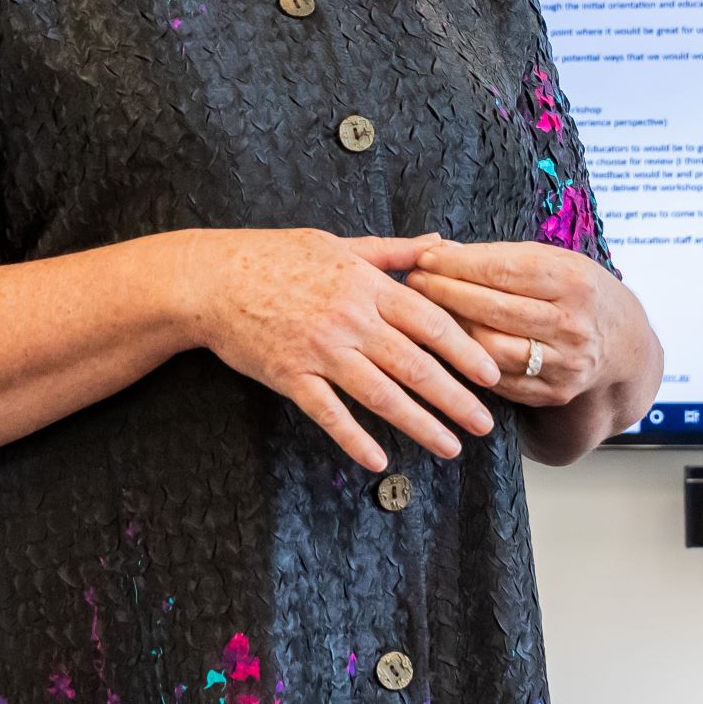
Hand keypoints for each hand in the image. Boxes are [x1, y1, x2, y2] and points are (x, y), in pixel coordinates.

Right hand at [170, 229, 503, 470]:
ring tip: (449, 447)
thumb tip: (439, 244)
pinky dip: (354, 438)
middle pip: (414, 364)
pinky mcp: (290, 376)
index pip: (430, 321)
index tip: (491, 374)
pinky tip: (378, 460)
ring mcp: (319, 350)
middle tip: (483, 424)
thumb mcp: (338, 243)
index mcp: (366, 285)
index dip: (465, 350)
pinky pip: (328, 413)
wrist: (211, 278)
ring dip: (419, 424)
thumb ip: (392, 251)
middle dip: (454, 397)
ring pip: (380, 393)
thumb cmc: (274, 256)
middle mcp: (350, 319)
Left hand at [405, 240, 638, 408]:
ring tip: (425, 313)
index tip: (424, 257)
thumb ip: (501, 257)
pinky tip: (447, 344)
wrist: (623, 344)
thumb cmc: (578, 291)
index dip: (457, 265)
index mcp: (574, 281)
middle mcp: (572, 324)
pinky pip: (498, 378)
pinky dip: (468, 360)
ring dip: (450, 329)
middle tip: (413, 282)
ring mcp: (565, 363)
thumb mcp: (553, 262)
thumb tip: (439, 250)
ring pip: (490, 348)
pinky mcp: (554, 393)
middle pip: (492, 309)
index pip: (502, 271)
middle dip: (444, 293)